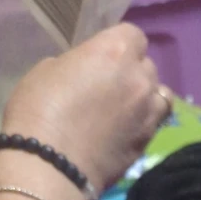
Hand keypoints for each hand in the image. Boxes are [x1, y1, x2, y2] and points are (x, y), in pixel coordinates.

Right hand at [1, 22, 170, 193]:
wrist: (52, 164)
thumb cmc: (39, 108)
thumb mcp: (49, 69)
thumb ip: (79, 65)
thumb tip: (88, 73)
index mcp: (115, 51)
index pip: (133, 36)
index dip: (120, 44)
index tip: (106, 56)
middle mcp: (140, 79)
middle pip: (148, 66)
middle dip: (133, 71)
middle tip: (112, 84)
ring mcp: (148, 113)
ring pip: (161, 96)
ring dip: (147, 96)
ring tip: (128, 106)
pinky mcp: (148, 142)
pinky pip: (155, 123)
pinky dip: (146, 121)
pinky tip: (128, 128)